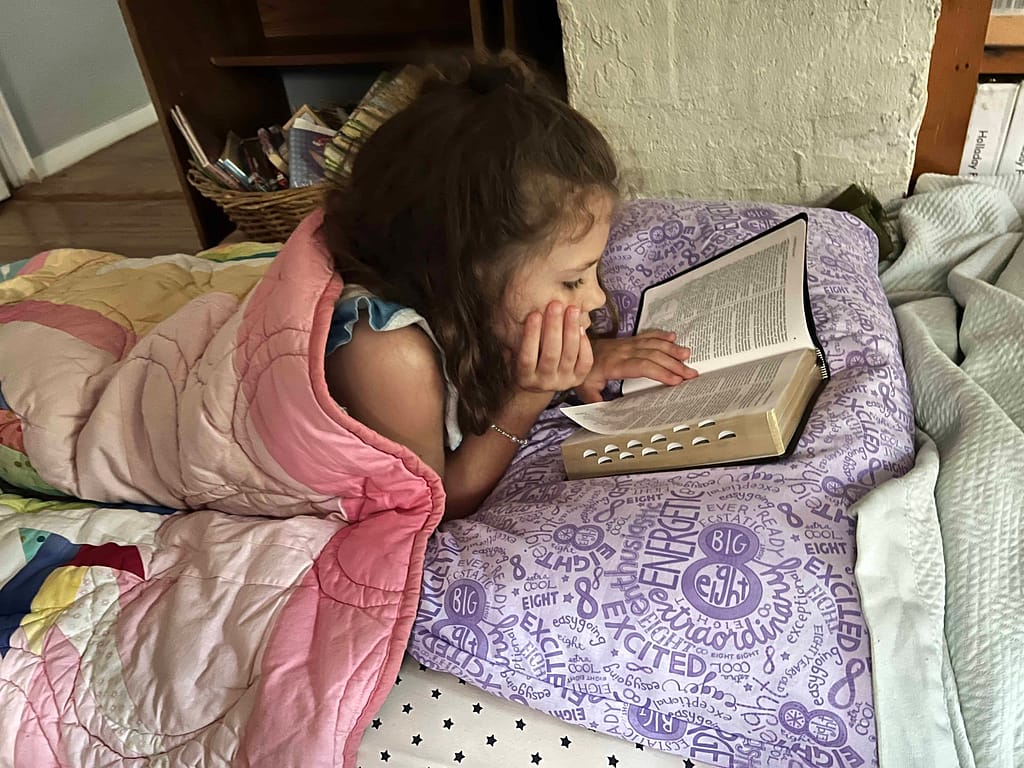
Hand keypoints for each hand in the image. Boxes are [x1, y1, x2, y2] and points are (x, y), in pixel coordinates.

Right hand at [513, 301, 593, 393]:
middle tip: (556, 305)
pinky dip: (584, 343)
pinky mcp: (578, 379)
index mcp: (525, 378)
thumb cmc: (526, 362)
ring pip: (569, 355)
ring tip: (572, 310)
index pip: (527, 357)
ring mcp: (563, 382)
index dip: (530, 336)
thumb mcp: (515, 355)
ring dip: (571, 330)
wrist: (541, 384)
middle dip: (553, 328)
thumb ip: (516, 341)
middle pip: (550, 354)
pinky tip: (580, 327)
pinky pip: (585, 361)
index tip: (534, 314)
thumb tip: (520, 314)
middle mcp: (544, 382)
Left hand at [577, 330, 697, 402]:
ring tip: (687, 355)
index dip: (660, 372)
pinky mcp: (628, 340)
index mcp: (614, 364)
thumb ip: (597, 402)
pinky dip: (660, 336)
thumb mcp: (584, 390)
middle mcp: (623, 351)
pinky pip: (647, 336)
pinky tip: (672, 337)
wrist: (573, 348)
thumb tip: (606, 416)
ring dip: (671, 349)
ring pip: (652, 344)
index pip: (642, 367)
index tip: (675, 380)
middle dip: (674, 364)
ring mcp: (627, 344)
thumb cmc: (581, 371)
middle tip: (691, 373)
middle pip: (653, 355)